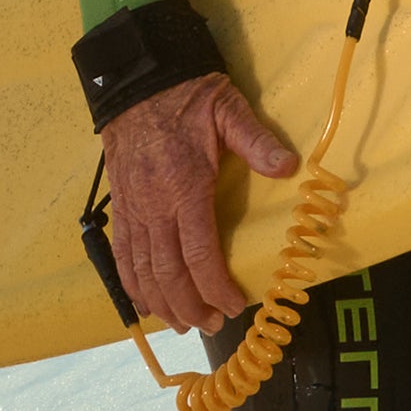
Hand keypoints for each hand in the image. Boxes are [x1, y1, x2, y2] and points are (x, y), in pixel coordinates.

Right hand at [99, 73, 299, 337]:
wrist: (136, 84)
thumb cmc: (187, 98)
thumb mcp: (229, 111)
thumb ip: (258, 142)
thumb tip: (289, 166)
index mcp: (185, 189)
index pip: (199, 254)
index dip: (215, 287)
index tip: (233, 306)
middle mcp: (154, 207)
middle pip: (168, 272)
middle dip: (190, 305)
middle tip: (213, 325)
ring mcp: (133, 209)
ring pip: (141, 269)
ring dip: (160, 303)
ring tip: (181, 324)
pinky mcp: (120, 206)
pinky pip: (122, 253)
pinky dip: (130, 282)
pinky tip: (143, 302)